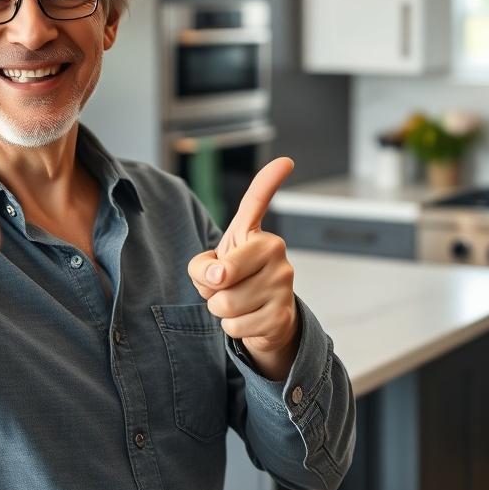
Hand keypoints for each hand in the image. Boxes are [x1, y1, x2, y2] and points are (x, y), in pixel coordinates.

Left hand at [187, 157, 297, 380]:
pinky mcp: (282, 313)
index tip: (285, 161)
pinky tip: (249, 320)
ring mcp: (283, 282)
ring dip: (221, 311)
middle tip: (223, 287)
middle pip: (221, 275)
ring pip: (226, 304)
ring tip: (237, 303)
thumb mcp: (211, 268)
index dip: (269, 180)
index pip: (257, 204)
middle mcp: (275, 252)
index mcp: (256, 235)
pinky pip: (236, 326)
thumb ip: (203, 266)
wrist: (265, 320)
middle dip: (211, 289)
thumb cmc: (235, 283)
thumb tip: (217, 276)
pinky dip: (233, 328)